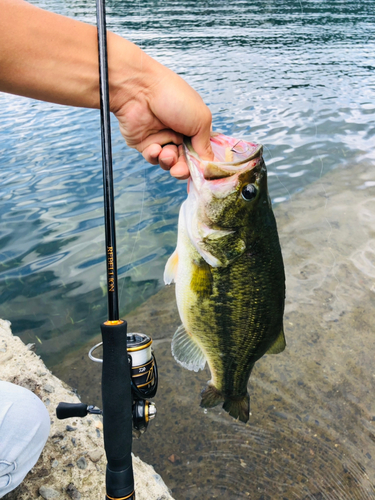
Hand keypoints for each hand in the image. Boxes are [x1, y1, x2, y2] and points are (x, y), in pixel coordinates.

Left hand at [111, 56, 212, 178]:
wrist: (139, 90)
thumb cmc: (173, 97)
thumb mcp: (200, 119)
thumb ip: (205, 145)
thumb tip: (207, 165)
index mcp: (195, 126)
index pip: (202, 152)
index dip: (201, 163)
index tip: (201, 171)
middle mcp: (179, 133)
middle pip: (186, 162)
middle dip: (184, 168)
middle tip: (180, 170)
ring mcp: (162, 139)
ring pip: (169, 163)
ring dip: (169, 161)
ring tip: (167, 153)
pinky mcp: (145, 144)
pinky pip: (153, 158)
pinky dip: (154, 156)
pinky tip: (154, 147)